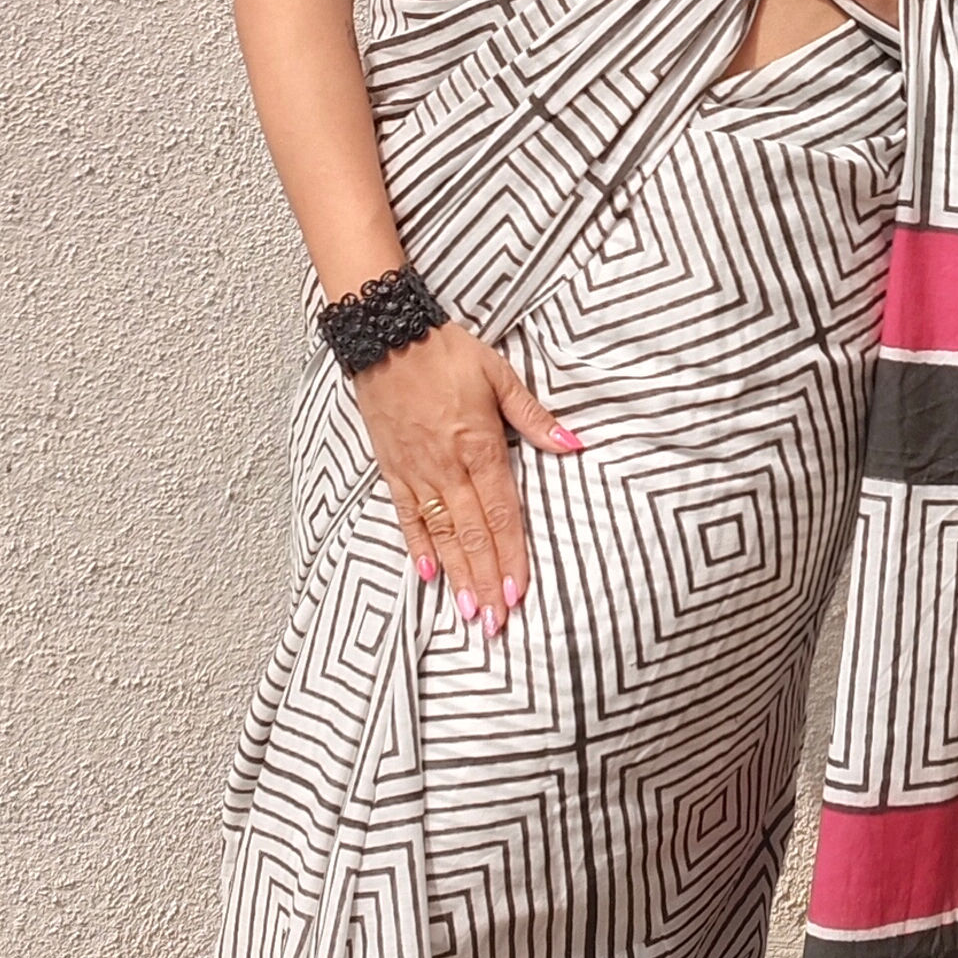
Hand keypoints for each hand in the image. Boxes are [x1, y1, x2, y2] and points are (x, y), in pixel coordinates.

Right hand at [351, 317, 580, 633]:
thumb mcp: (499, 375)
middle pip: (471, 536)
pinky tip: (429, 576)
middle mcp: (446, 467)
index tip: (518, 592)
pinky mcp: (392, 468)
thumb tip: (573, 443)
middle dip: (485, 582)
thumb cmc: (444, 351)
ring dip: (456, 577)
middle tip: (496, 623)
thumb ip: (534, 416)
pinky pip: (407, 516)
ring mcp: (416, 471)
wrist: (383, 334)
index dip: (510, 556)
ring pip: (440, 535)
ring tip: (469, 613)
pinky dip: (417, 547)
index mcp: (479, 446)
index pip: (499, 514)